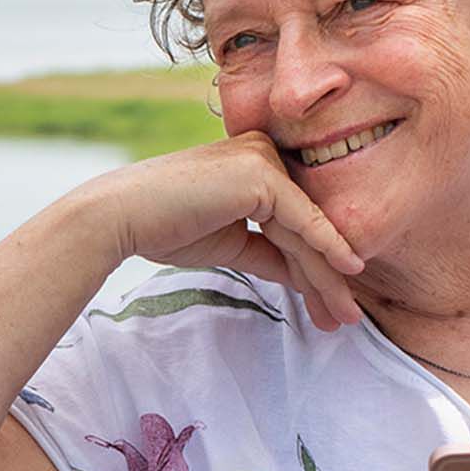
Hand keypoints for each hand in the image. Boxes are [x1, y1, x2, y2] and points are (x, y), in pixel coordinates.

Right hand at [70, 130, 365, 332]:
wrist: (119, 217)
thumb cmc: (163, 226)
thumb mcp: (230, 244)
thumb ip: (269, 254)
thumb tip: (303, 277)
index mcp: (256, 162)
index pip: (295, 221)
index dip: (315, 267)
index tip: (330, 307)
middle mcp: (265, 152)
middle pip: (307, 226)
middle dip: (328, 278)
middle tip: (347, 318)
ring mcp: (265, 159)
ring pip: (307, 230)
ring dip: (330, 277)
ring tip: (347, 316)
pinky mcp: (262, 174)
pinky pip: (302, 221)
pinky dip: (328, 248)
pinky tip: (349, 271)